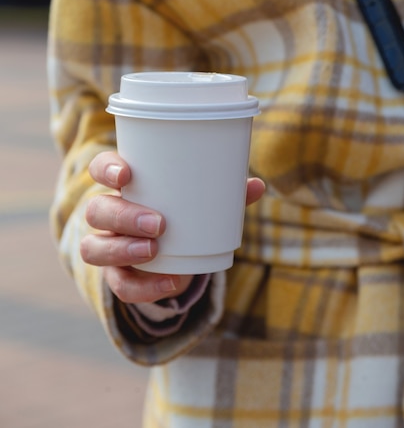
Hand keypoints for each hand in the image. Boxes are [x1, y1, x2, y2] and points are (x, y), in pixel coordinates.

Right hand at [81, 151, 264, 303]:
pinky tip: (171, 282)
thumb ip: (225, 193)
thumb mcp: (202, 201)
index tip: (127, 174)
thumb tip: (256, 185)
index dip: (106, 169)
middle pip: (97, 210)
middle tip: (159, 223)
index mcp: (126, 186)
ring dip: (122, 250)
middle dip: (124, 216)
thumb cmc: (183, 213)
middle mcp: (109, 214)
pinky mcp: (117, 275)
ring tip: (154, 251)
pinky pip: (119, 285)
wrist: (174, 253)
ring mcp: (108, 245)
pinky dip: (145, 288)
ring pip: (94, 248)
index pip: (100, 169)